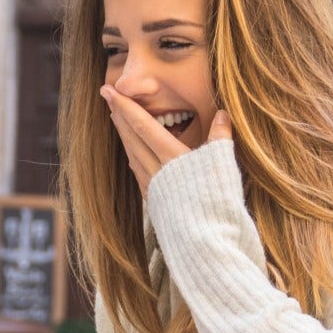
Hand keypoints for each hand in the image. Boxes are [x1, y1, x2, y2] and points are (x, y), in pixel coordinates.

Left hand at [104, 84, 230, 194]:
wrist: (206, 242)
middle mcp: (156, 171)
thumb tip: (223, 114)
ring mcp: (153, 187)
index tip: (108, 90)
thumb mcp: (223, 165)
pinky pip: (138, 172)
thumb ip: (221, 137)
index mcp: (171, 158)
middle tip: (108, 97)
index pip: (144, 125)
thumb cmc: (218, 203)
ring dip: (124, 135)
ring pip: (133, 154)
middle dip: (120, 116)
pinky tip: (132, 154)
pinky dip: (133, 156)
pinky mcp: (154, 202)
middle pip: (133, 138)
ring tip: (118, 120)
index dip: (126, 106)